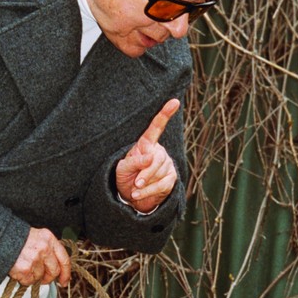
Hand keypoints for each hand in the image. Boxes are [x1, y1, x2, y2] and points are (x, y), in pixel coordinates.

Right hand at [9, 228, 70, 286]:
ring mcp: (35, 259)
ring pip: (40, 277)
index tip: (65, 282)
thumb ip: (48, 250)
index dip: (66, 273)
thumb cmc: (17, 239)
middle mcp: (44, 248)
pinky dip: (24, 279)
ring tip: (24, 267)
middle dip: (49, 278)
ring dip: (33, 276)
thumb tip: (57, 270)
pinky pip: (29, 281)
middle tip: (42, 279)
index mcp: (49, 238)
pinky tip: (18, 270)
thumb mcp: (37, 237)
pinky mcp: (25, 269)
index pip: (64, 259)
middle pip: (54, 271)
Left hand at [114, 97, 179, 211]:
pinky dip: (149, 191)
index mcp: (146, 144)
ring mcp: (167, 164)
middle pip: (158, 159)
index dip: (165, 114)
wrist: (132, 196)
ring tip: (135, 188)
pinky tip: (138, 195)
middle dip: (146, 172)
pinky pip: (163, 185)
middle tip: (136, 183)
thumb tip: (150, 157)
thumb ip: (134, 161)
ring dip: (146, 184)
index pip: (156, 127)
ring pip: (161, 173)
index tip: (175, 101)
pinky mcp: (171, 178)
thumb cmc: (125, 176)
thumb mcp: (123, 168)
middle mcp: (159, 152)